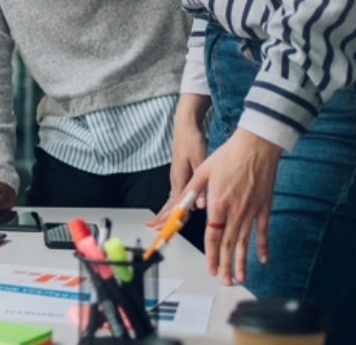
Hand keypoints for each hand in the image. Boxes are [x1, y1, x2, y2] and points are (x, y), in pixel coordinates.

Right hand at [148, 96, 210, 227]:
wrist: (185, 126)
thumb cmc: (192, 140)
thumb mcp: (200, 161)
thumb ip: (201, 185)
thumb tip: (200, 205)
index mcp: (179, 179)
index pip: (174, 205)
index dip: (170, 218)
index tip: (164, 229)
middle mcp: (175, 180)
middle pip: (168, 204)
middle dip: (161, 217)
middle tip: (154, 229)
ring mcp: (176, 177)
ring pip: (170, 199)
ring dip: (164, 212)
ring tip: (157, 223)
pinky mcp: (179, 174)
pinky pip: (174, 193)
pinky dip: (171, 203)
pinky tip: (172, 208)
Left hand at [183, 128, 281, 284]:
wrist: (256, 145)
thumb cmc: (228, 156)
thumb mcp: (202, 171)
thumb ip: (191, 192)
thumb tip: (182, 208)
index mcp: (218, 203)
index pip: (212, 236)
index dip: (212, 255)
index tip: (211, 268)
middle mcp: (236, 211)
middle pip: (229, 244)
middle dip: (226, 265)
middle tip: (225, 281)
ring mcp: (252, 210)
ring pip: (245, 241)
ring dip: (242, 261)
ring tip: (240, 277)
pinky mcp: (264, 206)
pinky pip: (262, 230)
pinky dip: (262, 246)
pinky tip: (261, 259)